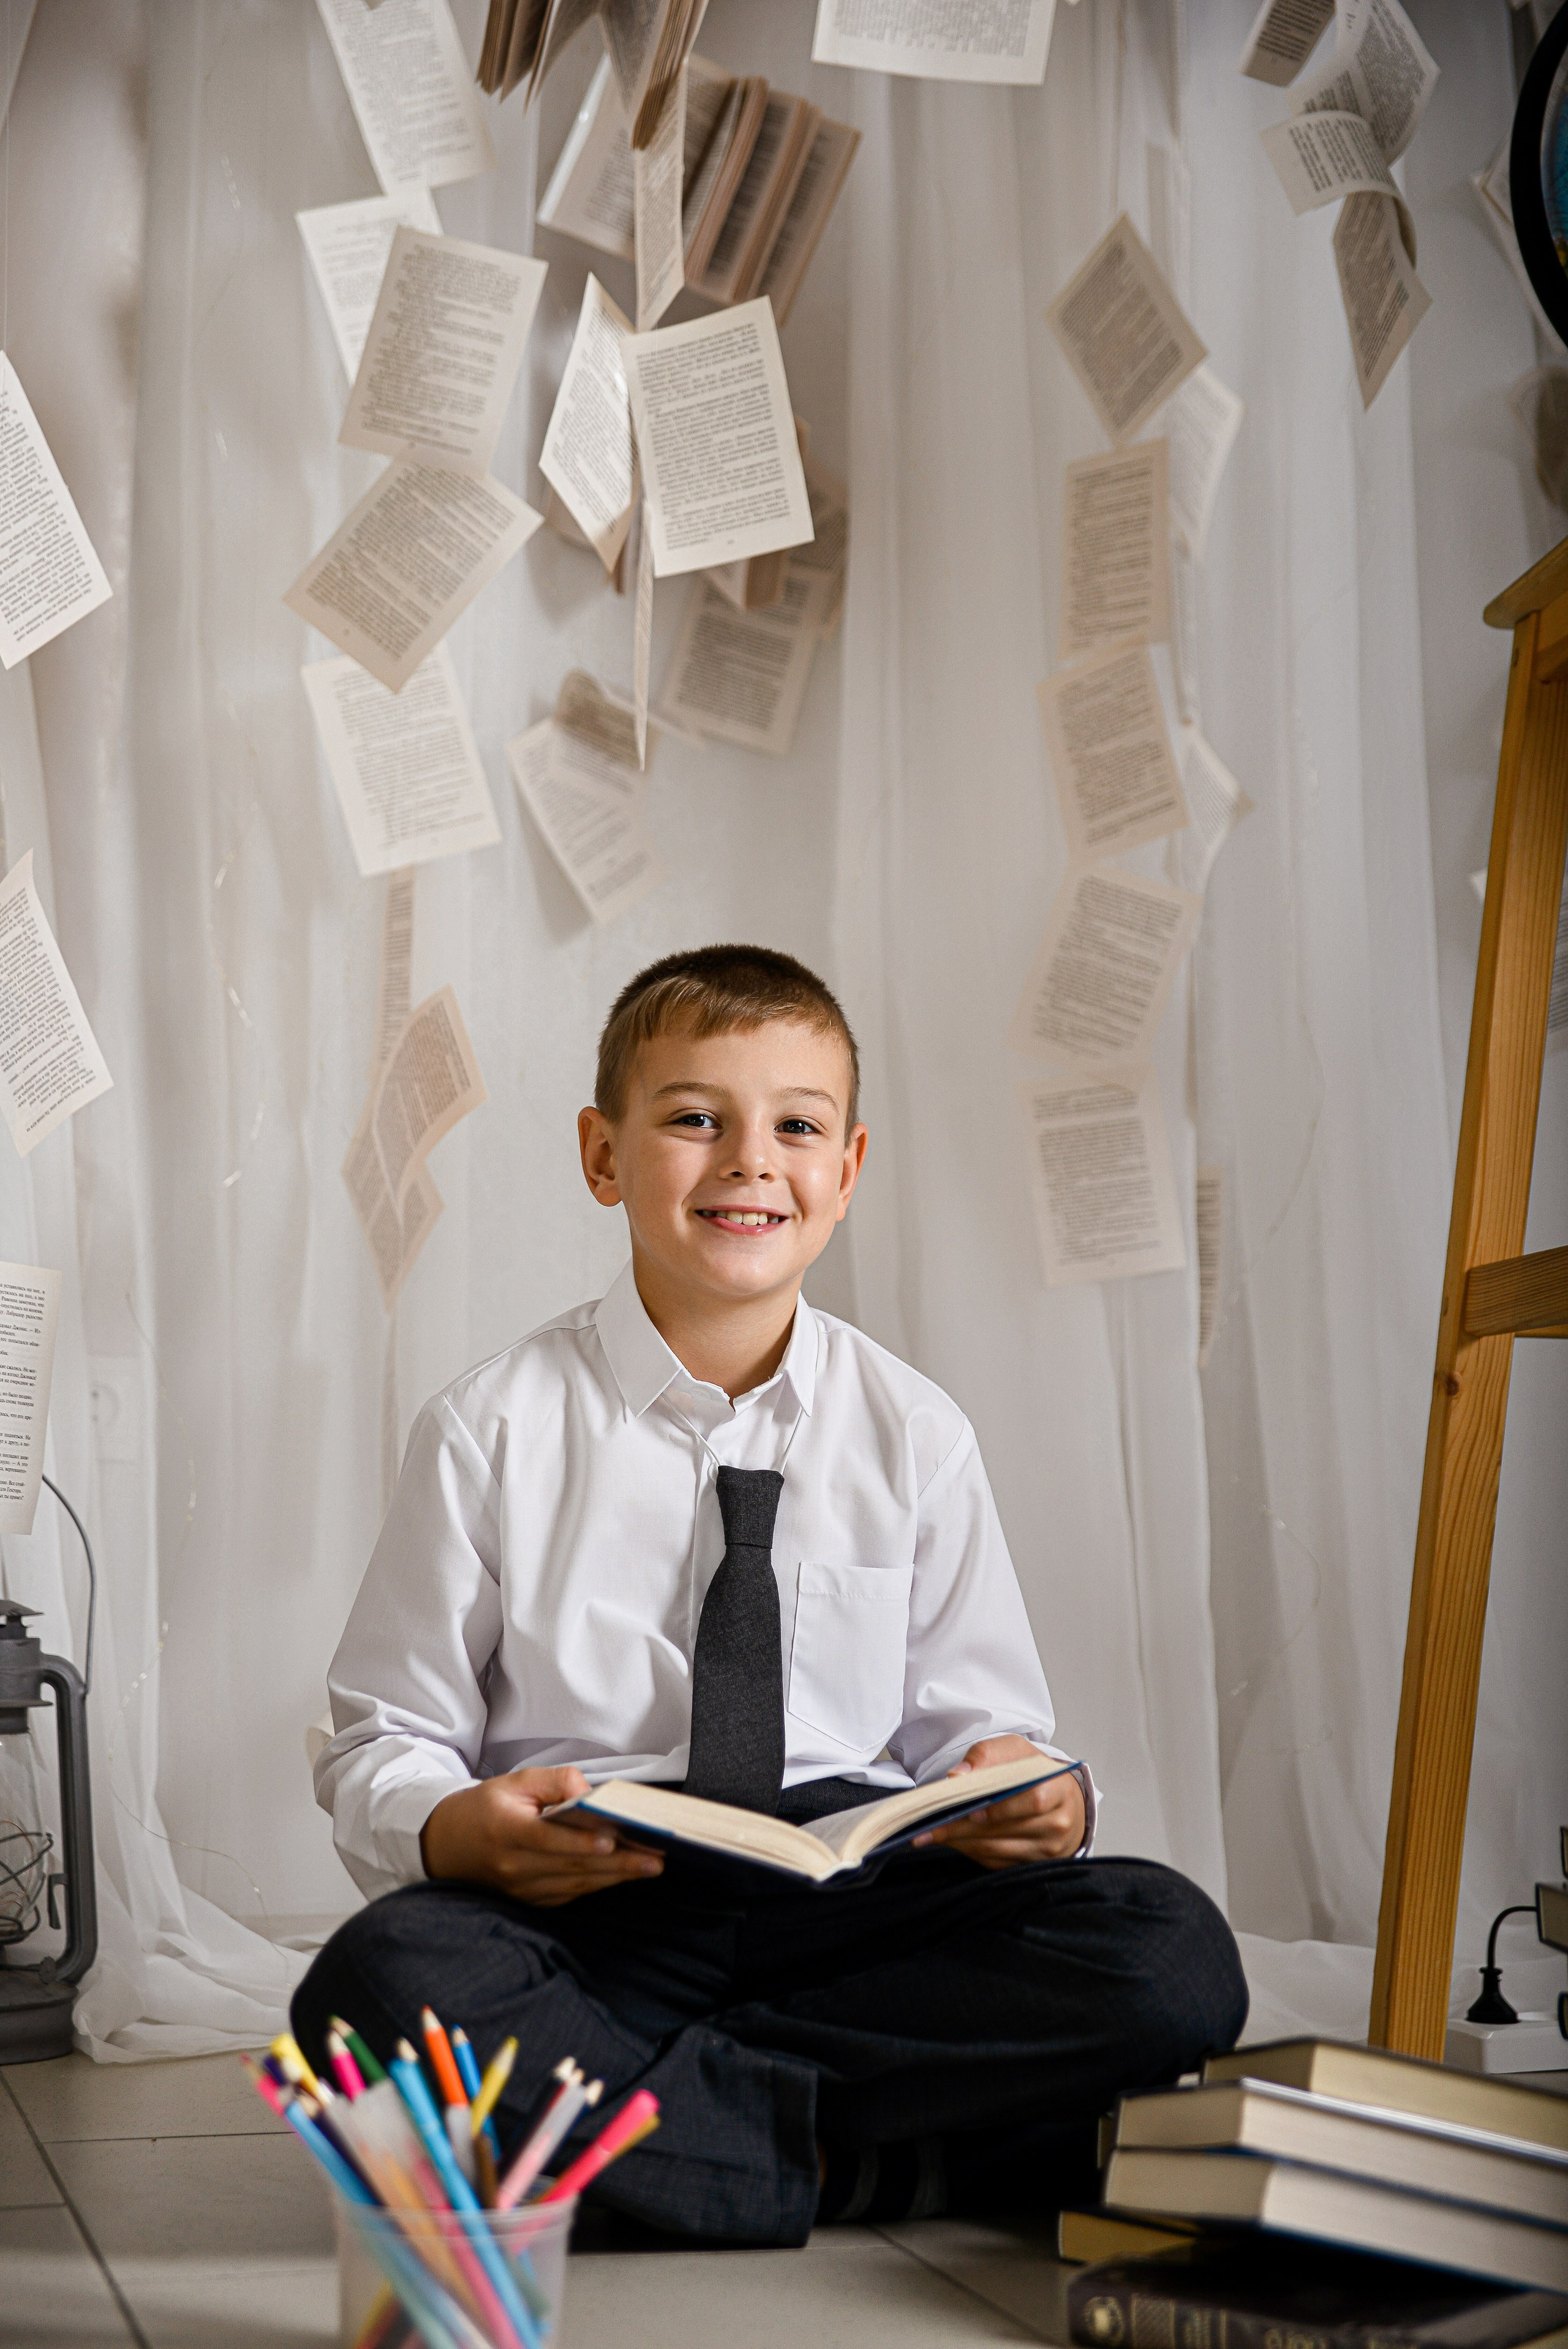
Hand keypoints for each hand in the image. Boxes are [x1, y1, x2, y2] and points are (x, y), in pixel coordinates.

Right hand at [419, 1768, 663, 1906]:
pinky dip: (596, 1885)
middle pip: (571, 1867)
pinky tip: (620, 1876)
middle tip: (653, 1859)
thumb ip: (554, 1781)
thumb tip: (589, 1792)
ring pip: (574, 1884)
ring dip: (613, 1877)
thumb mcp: (515, 1781)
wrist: (448, 1845)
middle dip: (616, 1864)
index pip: (547, 1840)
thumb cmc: (486, 1808)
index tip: (611, 1842)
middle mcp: (513, 1867)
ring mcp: (521, 1889)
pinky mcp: (529, 1901)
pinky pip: (568, 1895)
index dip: (580, 1843)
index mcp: (506, 1831)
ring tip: (648, 1867)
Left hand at [912, 1735, 1085, 1869]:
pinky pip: (995, 1862)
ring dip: (960, 1842)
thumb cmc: (1034, 1773)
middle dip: (963, 1827)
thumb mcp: (1015, 1751)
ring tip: (930, 1833)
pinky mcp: (1032, 1865)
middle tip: (928, 1825)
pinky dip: (969, 1851)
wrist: (1062, 1800)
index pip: (1032, 1802)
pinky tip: (951, 1840)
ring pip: (997, 1849)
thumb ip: (987, 1755)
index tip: (968, 1809)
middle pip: (1006, 1829)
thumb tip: (958, 1776)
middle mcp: (1058, 1823)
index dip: (1000, 1808)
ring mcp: (1047, 1849)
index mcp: (1058, 1789)